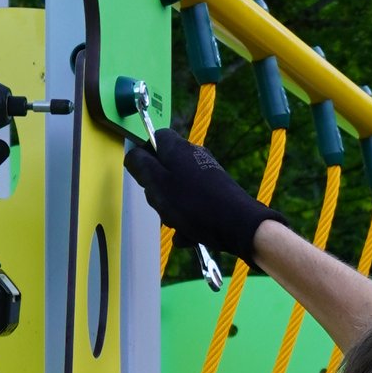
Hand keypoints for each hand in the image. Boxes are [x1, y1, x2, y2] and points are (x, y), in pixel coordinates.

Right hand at [124, 128, 271, 264]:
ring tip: (179, 223)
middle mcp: (195, 157)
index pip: (155, 137)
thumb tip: (133, 154)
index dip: (144, 155)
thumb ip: (140, 165)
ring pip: (178, 191)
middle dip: (158, 190)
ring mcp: (207, 176)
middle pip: (164, 168)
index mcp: (178, 148)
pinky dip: (189, 221)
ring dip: (173, 211)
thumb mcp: (157, 184)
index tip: (142, 175)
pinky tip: (190, 235)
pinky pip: (193, 206)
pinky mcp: (217, 194)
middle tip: (162, 203)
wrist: (239, 225)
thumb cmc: (194, 204)